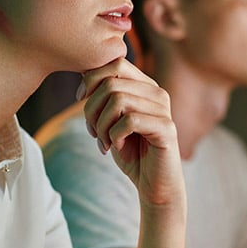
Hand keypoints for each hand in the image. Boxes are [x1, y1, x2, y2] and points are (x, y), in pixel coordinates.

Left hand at [78, 58, 183, 208]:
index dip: (91, 79)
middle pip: (111, 83)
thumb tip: (82, 71)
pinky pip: (130, 121)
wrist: (153, 184)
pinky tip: (116, 146)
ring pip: (118, 100)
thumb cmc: (131, 151)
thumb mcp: (110, 120)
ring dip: (101, 125)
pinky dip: (114, 135)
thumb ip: (102, 96)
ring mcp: (164, 110)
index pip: (115, 62)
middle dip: (91, 108)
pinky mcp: (166, 129)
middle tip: (93, 131)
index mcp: (145, 86)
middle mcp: (157, 93)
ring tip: (104, 141)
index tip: (80, 100)